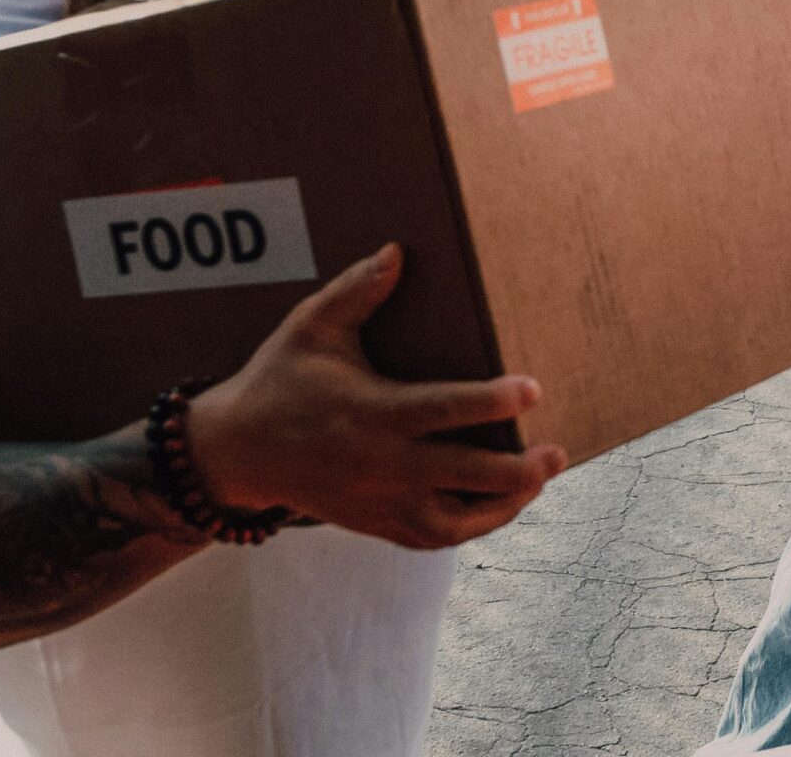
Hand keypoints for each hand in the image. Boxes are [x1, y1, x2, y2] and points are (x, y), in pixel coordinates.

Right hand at [186, 245, 566, 549]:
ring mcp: (378, 501)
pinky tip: (501, 507)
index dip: (492, 401)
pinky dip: (471, 528)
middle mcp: (381, 463)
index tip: (533, 390)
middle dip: (517, 470)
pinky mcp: (374, 523)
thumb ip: (356, 290)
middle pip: (462, 475)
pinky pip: (431, 538)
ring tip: (538, 480)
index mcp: (372, 412)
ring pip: (453, 520)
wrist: (234, 454)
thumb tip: (398, 250)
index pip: (443, 410)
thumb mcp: (310, 328)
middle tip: (557, 451)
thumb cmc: (279, 381)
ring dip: (503, 506)